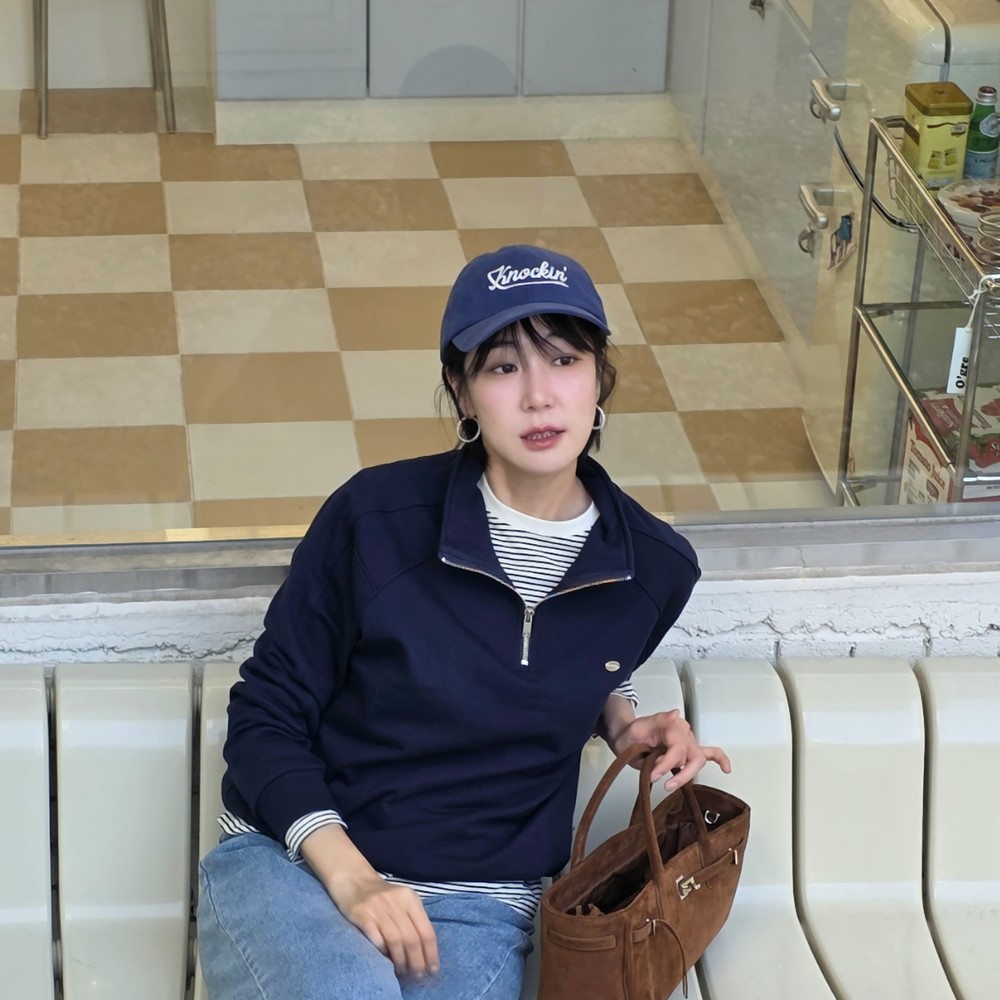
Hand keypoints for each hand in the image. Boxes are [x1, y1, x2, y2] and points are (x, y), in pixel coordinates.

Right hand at [327, 874, 439, 978]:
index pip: (426, 930)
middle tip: (417, 976)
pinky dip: (383, 952)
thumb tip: (425, 953)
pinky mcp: (362, 915)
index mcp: (411, 899)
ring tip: (402, 971)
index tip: (433, 970)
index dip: (431, 954)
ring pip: (395, 941)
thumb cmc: (382, 895)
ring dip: (400, 961)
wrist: (354, 879)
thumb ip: (414, 920)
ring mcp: (378, 908)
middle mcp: (397, 902)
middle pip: (412, 939)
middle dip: (417, 962)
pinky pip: (376, 939)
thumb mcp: (402, 901)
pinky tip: (385, 959)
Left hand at [610, 710, 730, 790]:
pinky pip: (710, 753)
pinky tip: (726, 769)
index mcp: (673, 726)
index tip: (653, 775)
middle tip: (665, 784)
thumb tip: (675, 714)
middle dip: (681, 773)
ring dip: (687, 774)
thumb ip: (657, 720)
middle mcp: (685, 733)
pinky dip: (720, 760)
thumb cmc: (631, 734)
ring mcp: (688, 742)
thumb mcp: (638, 727)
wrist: (626, 737)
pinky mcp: (689, 750)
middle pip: (693, 757)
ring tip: (670, 784)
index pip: (677, 750)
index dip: (666, 765)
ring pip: (699, 760)